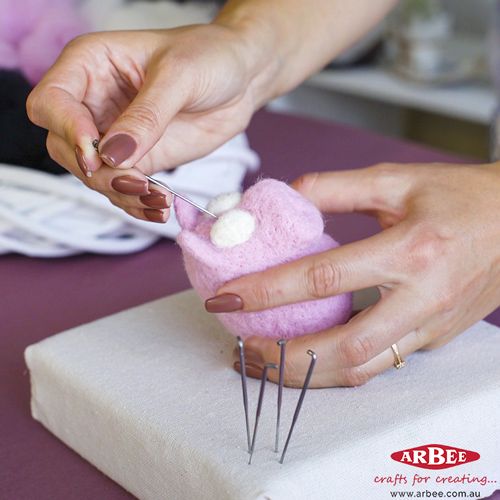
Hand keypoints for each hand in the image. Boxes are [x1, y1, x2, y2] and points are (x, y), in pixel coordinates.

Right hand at [26, 25, 266, 220]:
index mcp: (90, 65)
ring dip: (120, 194)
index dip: (67, 131)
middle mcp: (94, 102)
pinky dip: (137, 204)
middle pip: (64, 147)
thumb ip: (146, 116)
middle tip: (138, 183)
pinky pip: (122, 188)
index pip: (51, 102)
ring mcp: (114, 134)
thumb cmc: (210, 57)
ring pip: (93, 175)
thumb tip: (111, 156)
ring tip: (159, 199)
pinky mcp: (138, 159)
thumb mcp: (180, 76)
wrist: (241, 80)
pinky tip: (160, 207)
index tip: (98, 153)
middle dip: (96, 172)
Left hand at [213, 162, 499, 387]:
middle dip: (283, 357)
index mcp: (412, 249)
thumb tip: (282, 199)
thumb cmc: (460, 197)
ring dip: (307, 376)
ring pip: (362, 370)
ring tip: (265, 364)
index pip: (324, 277)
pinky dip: (337, 369)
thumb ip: (334, 187)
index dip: (268, 290)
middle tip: (242, 349)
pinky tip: (308, 359)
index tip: (227, 298)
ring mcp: (433, 326)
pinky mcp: (435, 339)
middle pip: (343, 348)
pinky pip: (380, 365)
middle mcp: (424, 296)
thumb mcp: (396, 180)